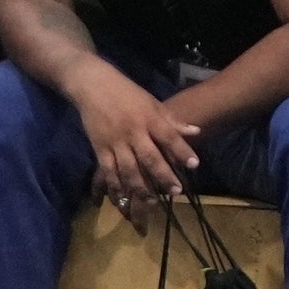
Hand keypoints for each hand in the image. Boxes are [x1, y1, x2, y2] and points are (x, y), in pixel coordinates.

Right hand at [76, 66, 206, 206]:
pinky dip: (116, 187)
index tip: (195, 165)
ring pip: (128, 170)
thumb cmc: (127, 93)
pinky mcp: (99, 149)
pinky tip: (124, 199)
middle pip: (150, 158)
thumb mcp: (152, 102)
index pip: (169, 136)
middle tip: (177, 191)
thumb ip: (172, 120)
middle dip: (164, 176)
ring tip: (152, 201)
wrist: (93, 86)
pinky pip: (108, 172)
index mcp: (149, 118)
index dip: (182, 151)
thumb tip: (195, 131)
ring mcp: (115, 142)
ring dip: (141, 187)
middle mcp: (133, 132)